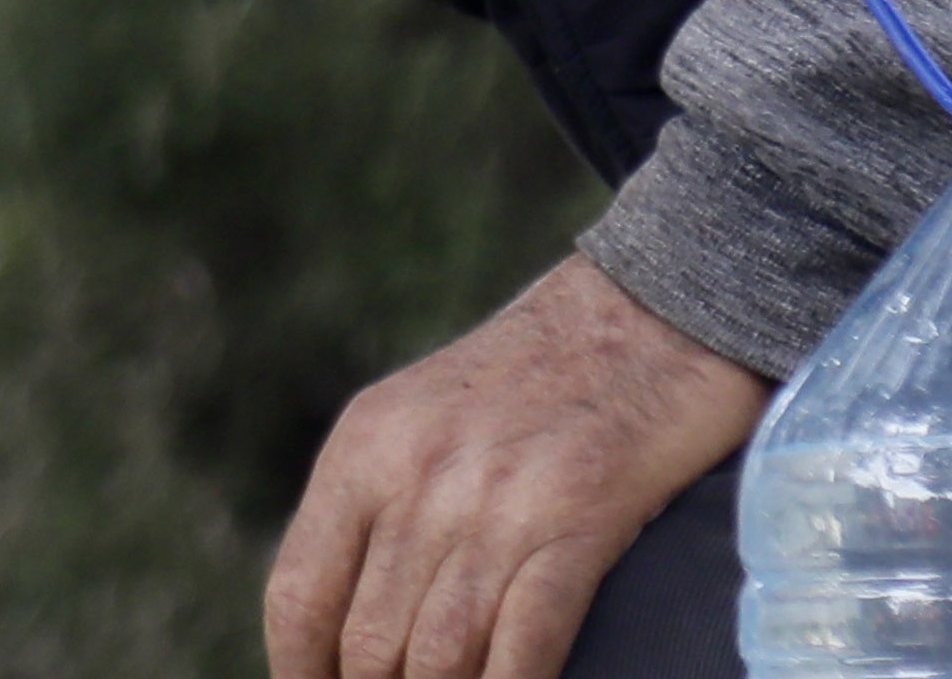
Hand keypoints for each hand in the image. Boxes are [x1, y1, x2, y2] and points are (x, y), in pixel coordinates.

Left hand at [264, 252, 765, 678]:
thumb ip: (381, 509)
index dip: (303, 673)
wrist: (652, 309)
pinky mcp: (578, 522)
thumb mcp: (422, 420)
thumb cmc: (538, 378)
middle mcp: (415, 476)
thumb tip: (349, 625)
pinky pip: (525, 646)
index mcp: (364, 449)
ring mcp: (495, 501)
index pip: (299, 595)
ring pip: (439, 658)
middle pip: (367, 644)